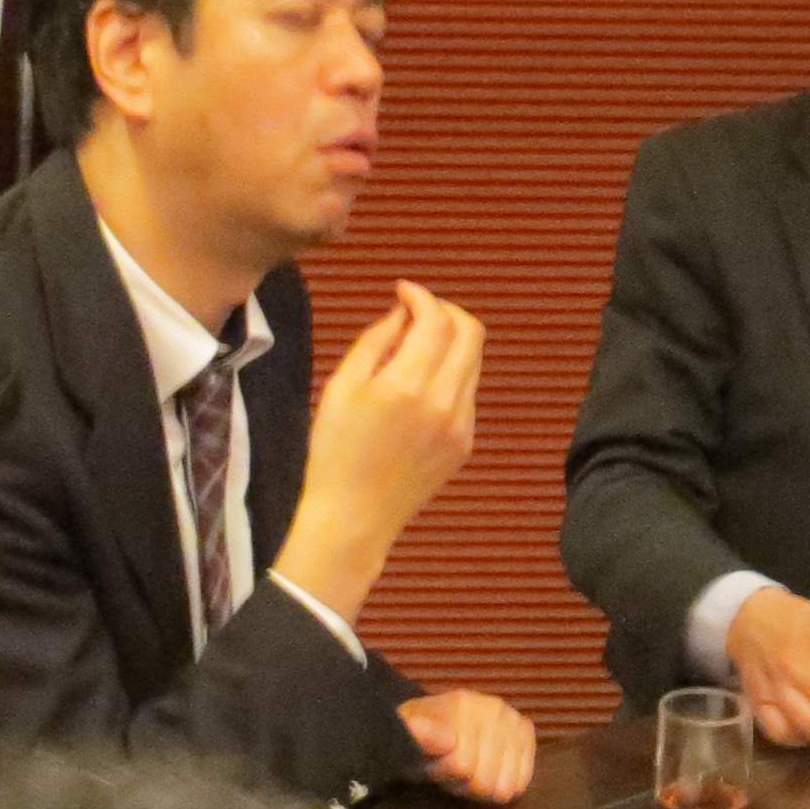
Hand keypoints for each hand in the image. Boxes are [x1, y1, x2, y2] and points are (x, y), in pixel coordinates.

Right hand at [273, 282, 481, 624]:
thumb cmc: (334, 451)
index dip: (422, 296)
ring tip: (414, 349)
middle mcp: (444, 403)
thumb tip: (402, 312)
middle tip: (418, 311)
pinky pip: (468, 392)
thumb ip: (375, 341)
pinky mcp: (465, 444)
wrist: (352, 517)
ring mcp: (461, 426)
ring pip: (474, 361)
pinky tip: (419, 386)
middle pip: (471, 333)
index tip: (403, 290)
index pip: (436, 320)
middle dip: (446, 311)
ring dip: (450, 342)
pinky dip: (450, 374)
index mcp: (408, 386)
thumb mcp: (341, 388)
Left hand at [398, 690, 535, 802]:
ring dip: (482, 786)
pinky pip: (522, 779)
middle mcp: (494, 708)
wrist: (437, 722)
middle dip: (462, 782)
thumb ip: (421, 736)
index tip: (433, 762)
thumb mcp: (407, 735)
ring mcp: (513, 721)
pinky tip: (490, 773)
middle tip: (450, 768)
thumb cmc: (421, 734)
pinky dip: (504, 785)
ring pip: (503, 785)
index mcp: (463, 705)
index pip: (461, 765)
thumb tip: (448, 741)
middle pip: (483, 779)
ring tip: (469, 771)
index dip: (443, 773)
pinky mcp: (525, 735)